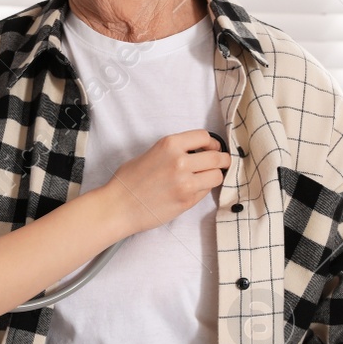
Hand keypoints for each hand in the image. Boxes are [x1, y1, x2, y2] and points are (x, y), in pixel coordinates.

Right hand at [102, 129, 229, 234]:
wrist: (119, 206)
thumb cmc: (129, 181)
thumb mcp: (151, 153)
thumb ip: (174, 151)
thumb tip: (196, 152)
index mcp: (170, 144)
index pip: (205, 137)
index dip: (212, 143)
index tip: (212, 148)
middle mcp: (180, 161)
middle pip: (217, 157)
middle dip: (222, 160)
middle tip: (221, 163)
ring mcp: (185, 182)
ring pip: (217, 176)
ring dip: (215, 176)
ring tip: (207, 178)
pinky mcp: (187, 201)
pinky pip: (206, 192)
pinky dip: (204, 190)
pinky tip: (193, 190)